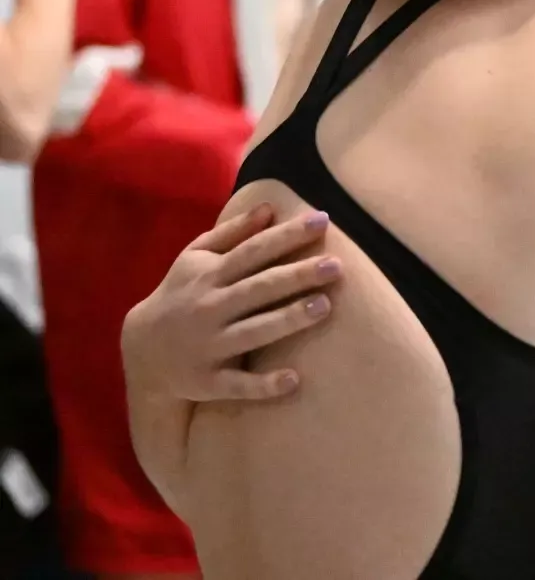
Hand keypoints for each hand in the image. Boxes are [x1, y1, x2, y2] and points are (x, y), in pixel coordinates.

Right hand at [122, 204, 341, 403]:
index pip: (253, 251)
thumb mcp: (195, 258)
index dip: (286, 235)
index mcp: (210, 275)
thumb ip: (233, 232)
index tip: (322, 220)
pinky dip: (264, 385)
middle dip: (297, 276)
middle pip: (259, 289)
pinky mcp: (207, 380)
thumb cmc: (181, 294)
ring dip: (288, 320)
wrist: (140, 349)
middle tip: (337, 266)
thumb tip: (270, 206)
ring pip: (253, 332)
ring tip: (324, 306)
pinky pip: (239, 384)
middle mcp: (210, 308)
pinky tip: (294, 380)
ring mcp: (208, 346)